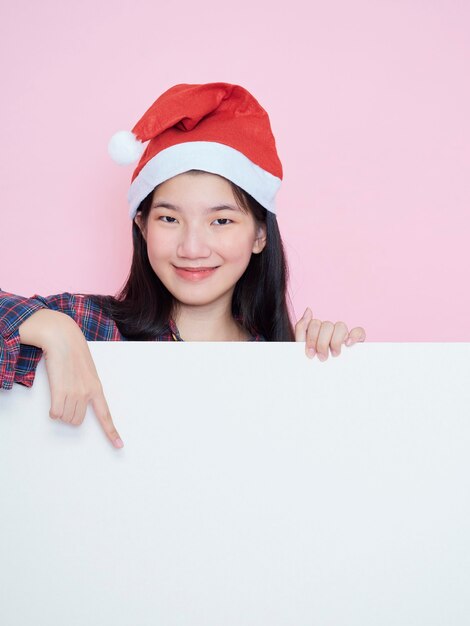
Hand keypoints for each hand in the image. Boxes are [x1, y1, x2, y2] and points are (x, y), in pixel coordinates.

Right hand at [39, 314, 123, 448]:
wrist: (63, 338)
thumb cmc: (73, 352)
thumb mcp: (87, 370)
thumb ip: (87, 386)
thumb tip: (80, 401)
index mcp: (97, 388)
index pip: (106, 415)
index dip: (111, 432)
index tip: (119, 446)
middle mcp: (87, 392)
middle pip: (77, 421)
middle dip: (69, 415)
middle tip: (65, 398)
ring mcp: (74, 392)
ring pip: (66, 418)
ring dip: (60, 411)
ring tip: (59, 393)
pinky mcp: (60, 390)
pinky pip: (56, 413)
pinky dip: (53, 411)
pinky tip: (53, 399)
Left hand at [295, 307, 365, 360]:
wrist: (327, 381)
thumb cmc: (316, 365)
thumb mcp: (303, 350)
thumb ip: (302, 329)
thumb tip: (308, 309)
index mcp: (317, 331)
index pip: (314, 324)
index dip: (311, 338)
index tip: (310, 354)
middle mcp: (331, 330)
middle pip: (326, 325)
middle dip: (322, 343)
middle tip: (321, 358)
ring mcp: (344, 334)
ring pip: (340, 326)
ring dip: (336, 341)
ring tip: (335, 354)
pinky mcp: (356, 340)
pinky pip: (358, 331)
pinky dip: (354, 335)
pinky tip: (348, 344)